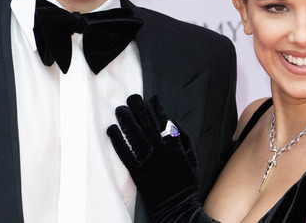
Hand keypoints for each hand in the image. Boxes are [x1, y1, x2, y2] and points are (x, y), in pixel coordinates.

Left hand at [108, 94, 203, 220]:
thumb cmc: (186, 184)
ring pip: (135, 136)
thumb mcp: (193, 159)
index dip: (156, 109)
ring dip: (126, 121)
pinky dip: (117, 140)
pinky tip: (112, 130)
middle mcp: (161, 152)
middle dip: (139, 109)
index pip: (164, 122)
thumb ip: (184, 139)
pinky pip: (125, 154)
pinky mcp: (137, 173)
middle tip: (132, 97)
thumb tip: (173, 122)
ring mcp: (148, 162)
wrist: (178, 208)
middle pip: (147, 125)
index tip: (150, 99)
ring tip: (120, 109)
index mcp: (175, 147)